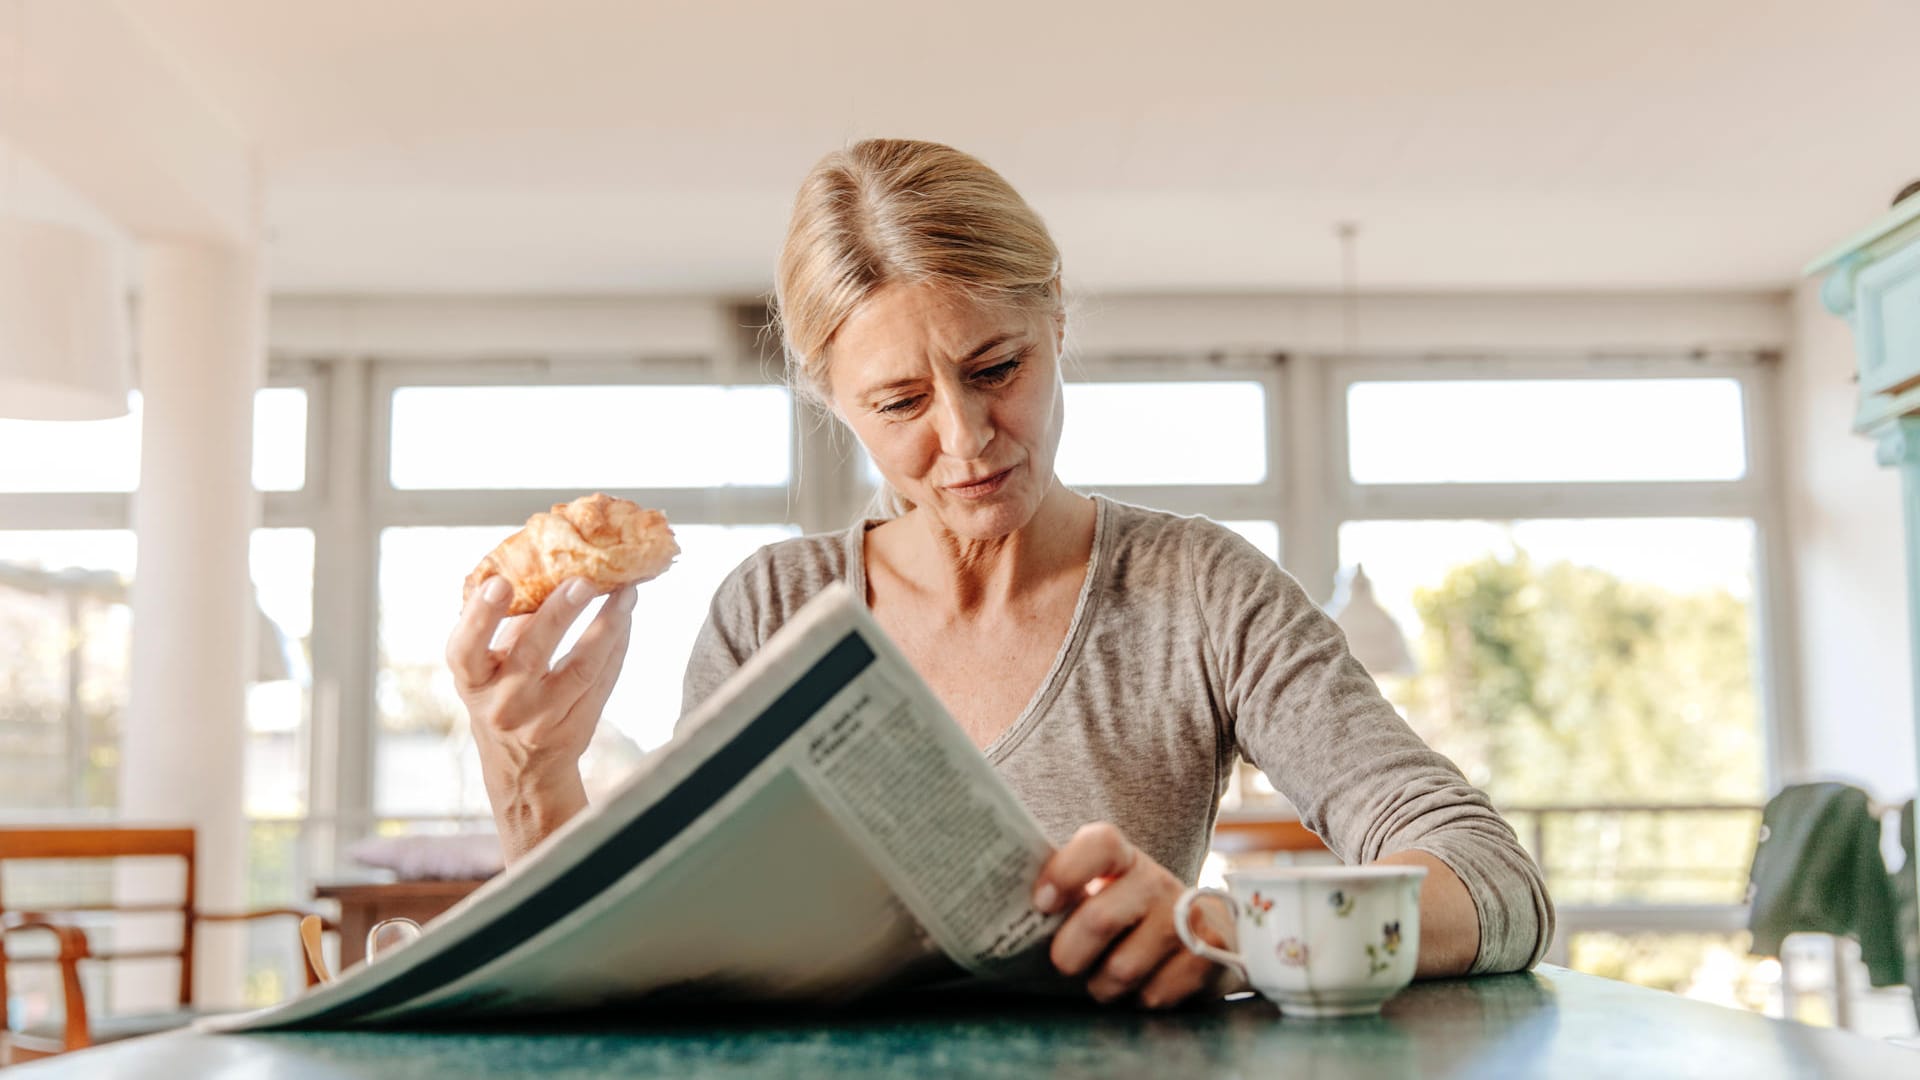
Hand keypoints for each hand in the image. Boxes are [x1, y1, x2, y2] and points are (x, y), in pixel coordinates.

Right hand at [445, 577, 636, 858]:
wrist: (523, 768)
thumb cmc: (502, 695)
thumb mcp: (490, 667)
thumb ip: (510, 624)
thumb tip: (547, 565)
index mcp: (473, 681)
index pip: (465, 649)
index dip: (480, 616)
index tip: (499, 581)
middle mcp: (504, 703)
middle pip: (532, 654)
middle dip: (559, 614)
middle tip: (584, 580)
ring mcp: (542, 719)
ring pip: (582, 667)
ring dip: (607, 625)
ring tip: (625, 592)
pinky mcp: (577, 726)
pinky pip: (603, 679)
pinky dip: (618, 645)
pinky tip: (627, 617)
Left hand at [1032, 822, 1237, 1008]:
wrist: (1198, 932)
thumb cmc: (1124, 916)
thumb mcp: (1096, 894)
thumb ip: (1060, 897)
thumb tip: (999, 912)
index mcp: (1122, 858)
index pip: (1101, 844)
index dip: (1067, 871)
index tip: (1041, 903)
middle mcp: (1156, 880)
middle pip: (1101, 918)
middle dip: (1070, 952)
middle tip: (1062, 964)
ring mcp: (1186, 916)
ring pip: (1124, 967)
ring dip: (1103, 986)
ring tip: (1103, 980)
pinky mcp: (1210, 953)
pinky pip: (1155, 993)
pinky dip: (1139, 999)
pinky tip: (1142, 985)